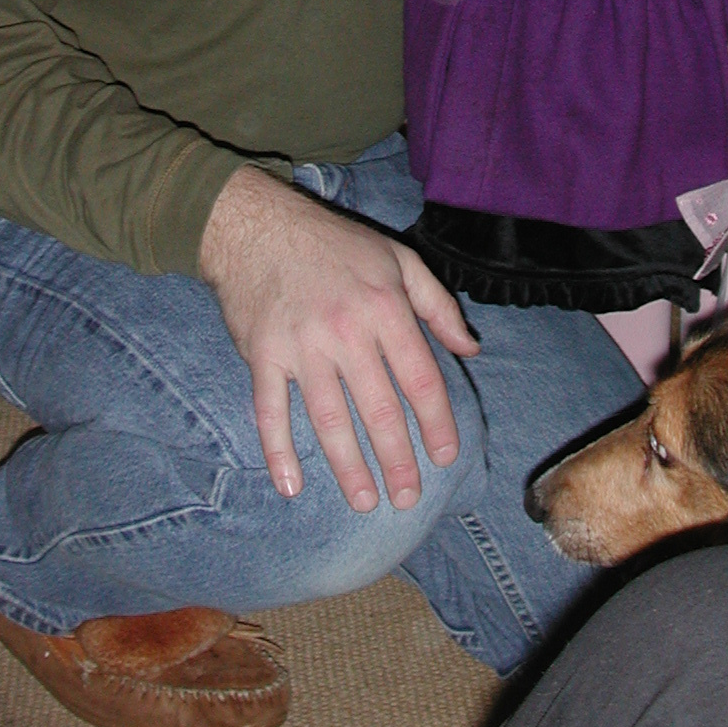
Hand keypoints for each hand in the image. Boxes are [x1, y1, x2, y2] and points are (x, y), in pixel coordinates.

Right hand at [199, 164, 479, 513]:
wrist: (257, 225)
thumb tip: (470, 349)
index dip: (436, 421)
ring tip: (365, 501)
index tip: (446, 456)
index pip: (419, 378)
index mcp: (384, 308)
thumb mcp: (398, 259)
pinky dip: (278, 450)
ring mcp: (301, 346)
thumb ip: (438, 305)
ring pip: (329, 419)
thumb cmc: (335, 245)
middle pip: (378, 409)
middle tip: (408, 498)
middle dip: (397, 459)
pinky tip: (291, 485)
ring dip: (348, 467)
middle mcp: (346, 331)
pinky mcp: (263, 356)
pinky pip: (270, 410)